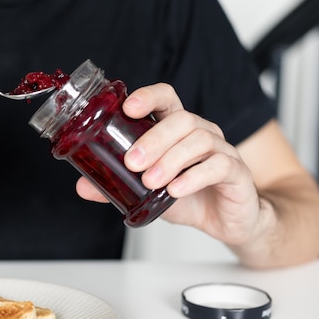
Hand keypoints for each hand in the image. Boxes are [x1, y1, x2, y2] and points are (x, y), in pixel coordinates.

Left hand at [76, 83, 261, 246]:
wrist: (226, 221)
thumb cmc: (189, 197)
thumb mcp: (147, 192)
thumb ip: (117, 186)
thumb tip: (82, 186)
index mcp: (178, 130)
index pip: (166, 98)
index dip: (148, 97)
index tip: (128, 109)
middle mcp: (201, 133)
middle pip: (181, 119)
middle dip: (153, 139)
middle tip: (132, 163)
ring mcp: (222, 150)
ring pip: (199, 139)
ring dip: (170, 160)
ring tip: (150, 181)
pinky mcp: (236, 172)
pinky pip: (218, 165)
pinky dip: (193, 177)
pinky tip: (175, 190)